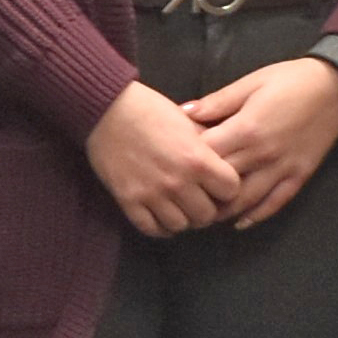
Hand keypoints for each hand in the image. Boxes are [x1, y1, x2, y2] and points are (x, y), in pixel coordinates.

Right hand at [83, 81, 231, 236]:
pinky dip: (160, 226)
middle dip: (206, 207)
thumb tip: (224, 160)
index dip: (227, 189)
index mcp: (197, 159)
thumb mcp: (188, 121)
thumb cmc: (150, 109)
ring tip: (178, 207)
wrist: (106, 108)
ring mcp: (152, 194)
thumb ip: (208, 145)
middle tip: (198, 199)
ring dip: (182, 218)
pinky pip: (152, 229)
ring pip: (180, 226)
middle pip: (207, 215)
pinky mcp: (128, 201)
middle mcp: (178, 181)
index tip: (218, 185)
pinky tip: (160, 215)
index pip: (230, 191)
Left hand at [181, 57, 337, 224]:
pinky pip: (275, 203)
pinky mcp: (299, 176)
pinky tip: (239, 223)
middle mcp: (262, 154)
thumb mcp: (250, 83)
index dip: (187, 162)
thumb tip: (183, 113)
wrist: (336, 86)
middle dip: (201, 192)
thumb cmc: (290, 80)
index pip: (206, 155)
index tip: (175, 164)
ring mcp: (282, 168)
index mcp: (245, 129)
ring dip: (223, 211)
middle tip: (182, 197)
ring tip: (204, 215)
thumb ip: (217, 102)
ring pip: (246, 200)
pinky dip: (256, 216)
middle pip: (222, 182)